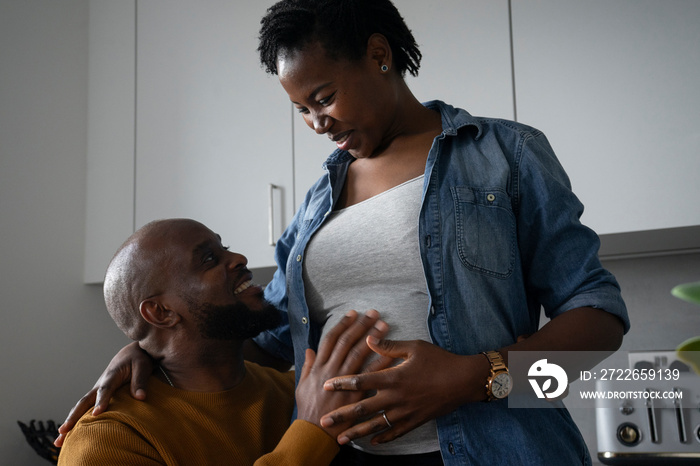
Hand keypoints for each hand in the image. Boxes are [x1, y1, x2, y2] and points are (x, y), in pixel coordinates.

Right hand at [54, 341, 152, 446]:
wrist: (130, 354)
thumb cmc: (138, 359)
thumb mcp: (142, 366)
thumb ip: (140, 381)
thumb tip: (141, 397)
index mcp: (111, 376)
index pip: (105, 390)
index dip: (101, 401)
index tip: (97, 414)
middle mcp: (100, 385)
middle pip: (84, 401)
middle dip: (74, 417)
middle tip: (63, 431)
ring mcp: (97, 391)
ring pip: (81, 407)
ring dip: (70, 422)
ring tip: (59, 441)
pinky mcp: (98, 396)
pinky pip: (86, 409)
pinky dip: (77, 421)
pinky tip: (70, 436)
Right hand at [295, 310, 392, 438]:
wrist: (313, 432)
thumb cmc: (308, 409)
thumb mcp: (302, 385)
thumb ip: (307, 366)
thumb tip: (310, 349)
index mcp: (319, 367)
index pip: (331, 339)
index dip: (343, 324)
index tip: (353, 313)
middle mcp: (331, 370)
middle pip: (348, 342)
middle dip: (361, 326)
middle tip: (373, 313)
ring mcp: (344, 382)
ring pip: (359, 354)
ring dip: (373, 339)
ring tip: (384, 326)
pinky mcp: (355, 394)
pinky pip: (371, 376)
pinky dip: (380, 363)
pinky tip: (391, 353)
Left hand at [320, 337, 488, 445]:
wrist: (464, 381)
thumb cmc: (439, 360)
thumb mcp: (414, 347)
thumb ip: (389, 346)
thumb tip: (368, 338)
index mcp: (393, 377)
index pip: (361, 382)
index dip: (342, 384)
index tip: (325, 386)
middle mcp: (396, 397)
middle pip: (363, 409)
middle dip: (342, 416)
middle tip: (324, 422)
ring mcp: (406, 412)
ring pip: (376, 425)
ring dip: (357, 432)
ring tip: (341, 438)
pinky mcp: (416, 421)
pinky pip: (395, 433)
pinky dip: (382, 438)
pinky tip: (371, 442)